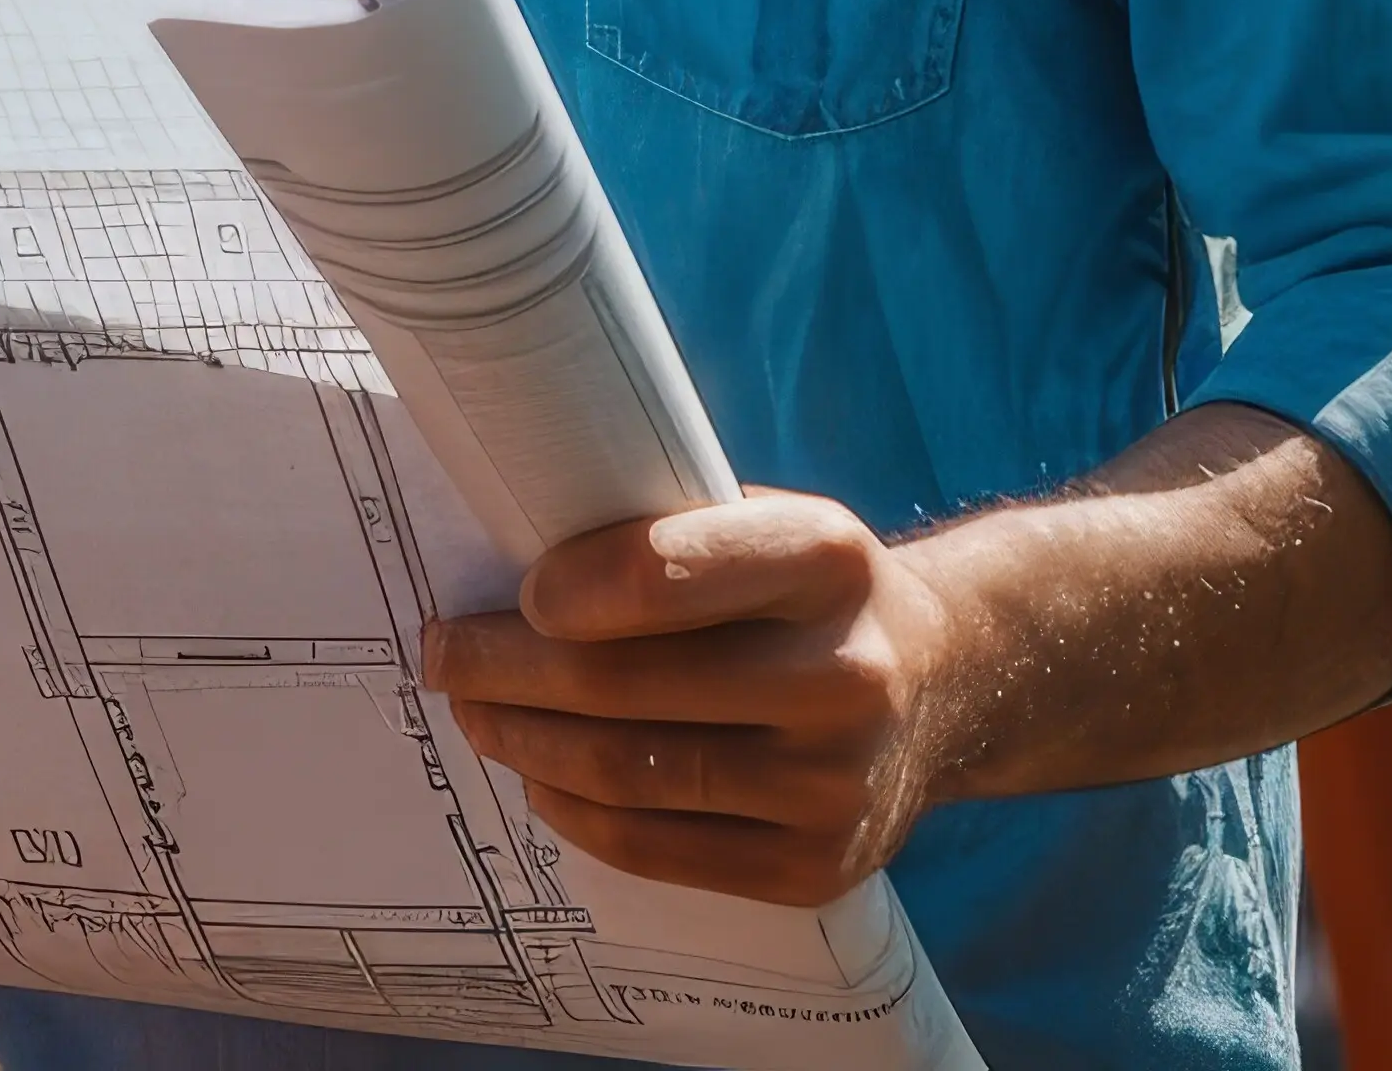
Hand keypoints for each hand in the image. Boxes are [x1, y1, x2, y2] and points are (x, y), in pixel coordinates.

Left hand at [419, 490, 968, 908]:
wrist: (945, 686)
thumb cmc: (808, 595)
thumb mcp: (768, 525)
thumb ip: (666, 535)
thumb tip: (504, 556)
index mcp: (828, 560)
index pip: (664, 572)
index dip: (568, 588)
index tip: (515, 593)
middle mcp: (845, 675)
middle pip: (623, 683)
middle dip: (506, 668)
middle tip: (446, 654)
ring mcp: (836, 784)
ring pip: (629, 772)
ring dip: (524, 742)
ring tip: (478, 713)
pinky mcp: (817, 867)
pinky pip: (657, 849)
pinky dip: (575, 811)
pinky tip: (539, 777)